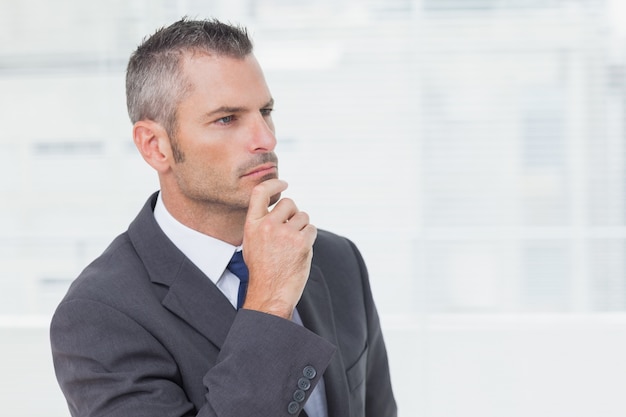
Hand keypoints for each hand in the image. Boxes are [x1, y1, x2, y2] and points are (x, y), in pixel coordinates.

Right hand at [241, 179, 316, 318]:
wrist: (270, 292)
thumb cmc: (262, 270)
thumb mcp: (251, 243)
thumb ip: (262, 224)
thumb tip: (279, 208)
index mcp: (253, 224)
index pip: (260, 192)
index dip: (274, 184)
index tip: (283, 184)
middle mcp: (268, 226)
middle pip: (289, 203)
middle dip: (293, 213)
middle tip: (291, 228)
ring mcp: (285, 234)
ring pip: (303, 216)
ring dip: (302, 227)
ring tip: (293, 244)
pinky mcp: (301, 243)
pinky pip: (311, 229)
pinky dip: (309, 237)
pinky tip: (300, 250)